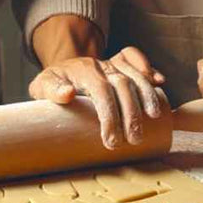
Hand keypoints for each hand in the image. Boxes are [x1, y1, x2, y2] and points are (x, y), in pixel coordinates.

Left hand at [29, 46, 164, 148]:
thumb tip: (67, 94)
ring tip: (154, 117)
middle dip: (131, 112)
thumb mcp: (42, 87)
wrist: (60, 72)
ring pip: (135, 74)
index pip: (100, 90)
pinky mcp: (122, 64)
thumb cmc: (52, 86)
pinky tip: (160, 81)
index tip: (111, 141)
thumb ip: (50, 89)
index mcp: (83, 70)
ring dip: (147, 95)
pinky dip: (151, 70)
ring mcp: (113, 63)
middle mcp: (101, 64)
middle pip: (123, 84)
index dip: (109, 115)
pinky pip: (138, 61)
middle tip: (134, 139)